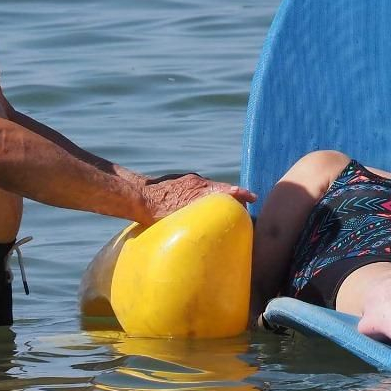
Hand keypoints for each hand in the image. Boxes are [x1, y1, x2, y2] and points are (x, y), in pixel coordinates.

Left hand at [142, 174, 256, 221]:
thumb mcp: (186, 211)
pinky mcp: (178, 180)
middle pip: (219, 188)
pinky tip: (196, 204)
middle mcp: (197, 181)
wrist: (137, 196)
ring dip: (214, 196)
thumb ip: (205, 205)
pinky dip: (201, 195)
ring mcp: (187, 179)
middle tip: (238, 205)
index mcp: (201, 188)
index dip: (241, 194)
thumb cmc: (158, 209)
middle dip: (230, 196)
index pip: (227, 190)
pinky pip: (195, 187)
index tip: (253, 197)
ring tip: (218, 207)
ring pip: (207, 188)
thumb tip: (227, 198)